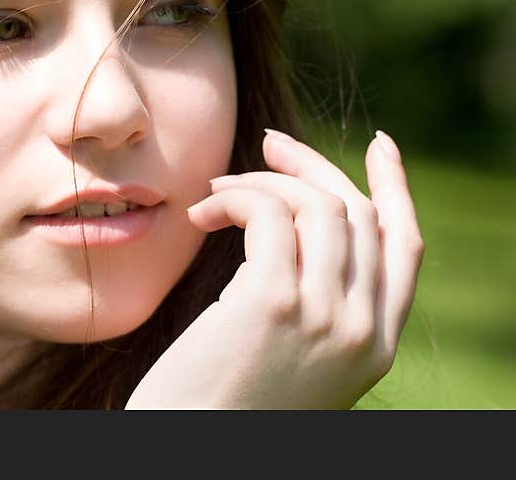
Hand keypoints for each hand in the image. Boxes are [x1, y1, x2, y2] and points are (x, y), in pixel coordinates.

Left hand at [125, 129, 423, 408]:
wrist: (185, 452)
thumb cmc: (222, 402)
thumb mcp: (292, 355)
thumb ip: (316, 304)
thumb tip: (299, 226)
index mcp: (376, 346)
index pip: (405, 248)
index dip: (395, 188)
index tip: (380, 143)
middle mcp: (363, 331)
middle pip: (358, 213)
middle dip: (311, 166)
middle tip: (266, 144)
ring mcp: (324, 317)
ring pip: (316, 206)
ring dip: (262, 181)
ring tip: (216, 194)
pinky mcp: (273, 303)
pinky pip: (269, 215)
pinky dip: (237, 198)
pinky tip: (203, 213)